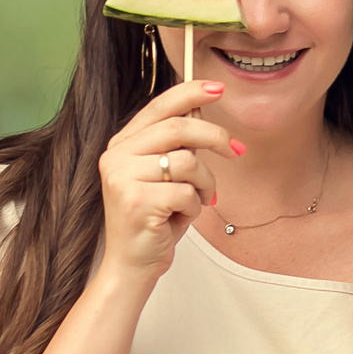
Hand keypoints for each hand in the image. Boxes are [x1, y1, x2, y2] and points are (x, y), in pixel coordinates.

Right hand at [94, 80, 242, 279]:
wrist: (132, 264)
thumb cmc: (154, 220)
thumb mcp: (164, 176)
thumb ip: (176, 146)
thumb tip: (202, 113)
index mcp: (122, 144)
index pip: (159, 107)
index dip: (190, 93)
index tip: (218, 88)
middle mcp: (117, 156)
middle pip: (178, 129)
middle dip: (215, 137)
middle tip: (235, 151)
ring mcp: (123, 178)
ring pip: (188, 162)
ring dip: (204, 184)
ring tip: (195, 201)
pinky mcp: (136, 201)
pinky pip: (186, 192)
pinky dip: (194, 207)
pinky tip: (179, 217)